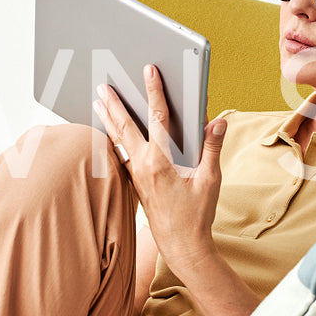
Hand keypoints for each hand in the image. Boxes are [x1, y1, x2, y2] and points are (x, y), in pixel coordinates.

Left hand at [93, 64, 226, 269]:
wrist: (182, 245)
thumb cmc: (196, 215)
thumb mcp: (210, 180)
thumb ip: (212, 149)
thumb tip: (217, 123)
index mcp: (161, 161)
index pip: (157, 117)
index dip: (154, 91)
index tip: (150, 71)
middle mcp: (142, 166)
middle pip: (125, 127)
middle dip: (115, 104)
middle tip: (104, 85)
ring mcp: (135, 175)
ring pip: (118, 140)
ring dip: (108, 120)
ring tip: (98, 102)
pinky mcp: (135, 183)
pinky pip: (120, 155)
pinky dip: (113, 140)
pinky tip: (109, 133)